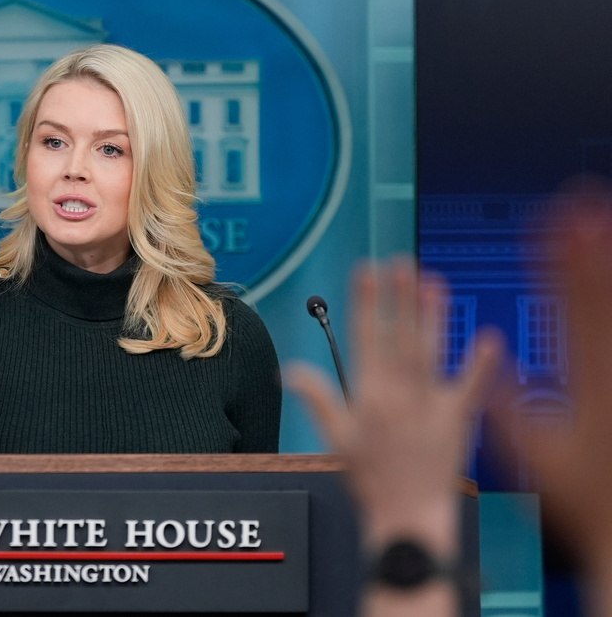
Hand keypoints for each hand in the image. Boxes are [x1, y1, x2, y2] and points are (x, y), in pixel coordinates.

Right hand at [287, 260, 504, 554]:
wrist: (406, 515)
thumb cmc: (370, 479)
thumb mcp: (335, 437)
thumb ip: (317, 398)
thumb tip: (291, 372)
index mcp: (368, 395)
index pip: (366, 336)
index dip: (367, 301)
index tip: (366, 271)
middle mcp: (398, 395)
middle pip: (399, 335)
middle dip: (399, 296)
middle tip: (400, 263)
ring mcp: (429, 405)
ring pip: (429, 350)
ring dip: (431, 315)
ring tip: (432, 281)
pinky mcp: (457, 419)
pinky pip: (470, 387)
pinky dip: (480, 363)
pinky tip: (487, 337)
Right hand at [503, 200, 611, 590]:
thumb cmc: (585, 500)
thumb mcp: (532, 457)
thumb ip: (501, 405)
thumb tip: (488, 358)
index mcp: (584, 386)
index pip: (570, 311)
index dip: (561, 262)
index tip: (553, 223)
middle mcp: (609, 376)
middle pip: (600, 302)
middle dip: (587, 250)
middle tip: (581, 203)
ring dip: (606, 268)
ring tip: (601, 223)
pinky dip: (610, 302)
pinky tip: (609, 272)